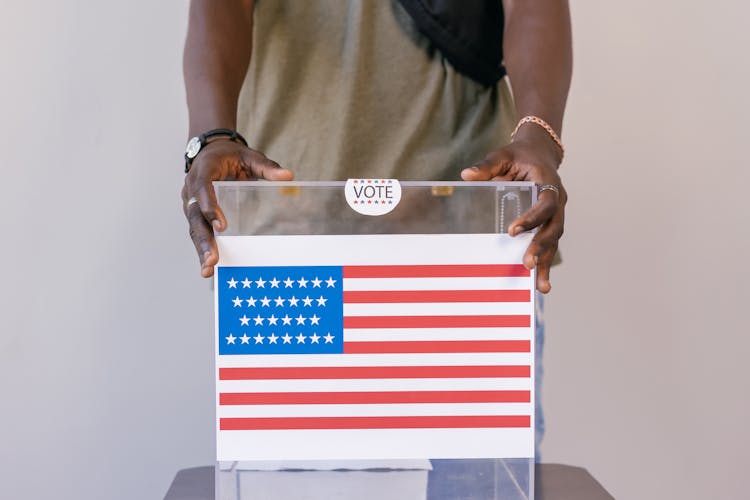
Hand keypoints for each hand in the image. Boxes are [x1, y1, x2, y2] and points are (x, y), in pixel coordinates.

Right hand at [181, 140, 293, 276]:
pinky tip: (208, 267)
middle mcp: (191, 190)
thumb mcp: (249, 156)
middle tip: (213, 259)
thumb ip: (266, 167)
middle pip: (195, 217)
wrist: (211, 153)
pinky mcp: (195, 215)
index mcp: (203, 171)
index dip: (210, 208)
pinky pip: (197, 232)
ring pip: (194, 229)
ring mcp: (190, 204)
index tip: (221, 227)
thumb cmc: (230, 156)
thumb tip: (288, 176)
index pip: (202, 190)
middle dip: (204, 239)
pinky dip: (202, 249)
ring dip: (201, 249)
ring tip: (208, 269)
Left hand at [461, 132, 565, 292]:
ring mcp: (557, 213)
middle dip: (541, 246)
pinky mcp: (550, 223)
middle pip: (554, 227)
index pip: (545, 203)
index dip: (532, 218)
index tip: (512, 231)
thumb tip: (466, 175)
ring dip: (547, 262)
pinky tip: (540, 283)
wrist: (539, 153)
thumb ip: (487, 165)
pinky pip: (549, 244)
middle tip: (527, 263)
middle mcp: (558, 199)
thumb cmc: (519, 155)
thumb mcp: (502, 154)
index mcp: (548, 182)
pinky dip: (545, 263)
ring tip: (540, 286)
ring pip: (554, 240)